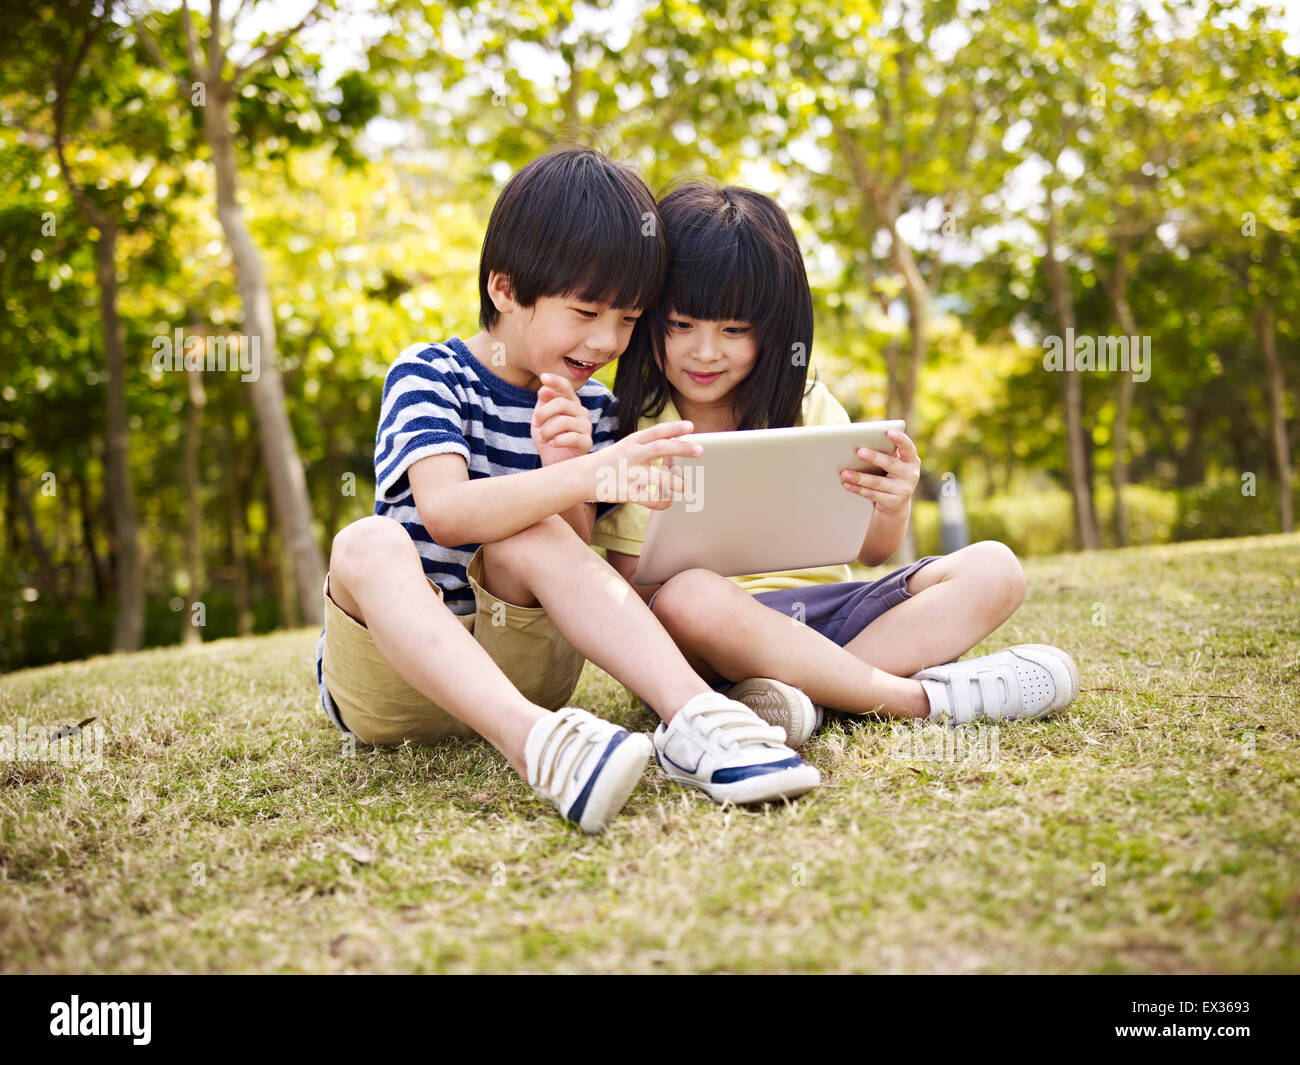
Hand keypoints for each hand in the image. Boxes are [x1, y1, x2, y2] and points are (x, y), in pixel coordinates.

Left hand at [532, 372, 593, 465]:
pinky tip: (552, 444)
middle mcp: (581, 412)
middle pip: (562, 403)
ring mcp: (586, 427)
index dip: (556, 381)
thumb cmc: (548, 439)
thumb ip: (543, 403)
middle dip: (543, 413)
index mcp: (570, 403)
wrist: (554, 463)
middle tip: (535, 424)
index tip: (543, 377)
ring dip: (547, 430)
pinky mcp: (587, 443)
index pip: (566, 387)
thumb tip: (545, 389)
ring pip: (564, 421)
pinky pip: (572, 437)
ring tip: (542, 439)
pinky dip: (557, 441)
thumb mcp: (541, 419)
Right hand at [588, 421, 702, 509]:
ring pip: (656, 477)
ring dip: (674, 481)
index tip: (691, 427)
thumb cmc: (611, 461)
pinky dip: (661, 502)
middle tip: (699, 451)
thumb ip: (650, 446)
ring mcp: (629, 473)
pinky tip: (668, 502)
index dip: (674, 428)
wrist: (582, 476)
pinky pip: (647, 499)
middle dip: (681, 448)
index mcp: (633, 441)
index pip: (656, 431)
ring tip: (684, 486)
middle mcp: (632, 455)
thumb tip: (680, 445)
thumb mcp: (628, 446)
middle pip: (660, 448)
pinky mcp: (625, 492)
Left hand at [840, 428, 920, 516]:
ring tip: (844, 472)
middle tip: (858, 451)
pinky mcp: (893, 502)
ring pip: (878, 482)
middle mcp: (911, 474)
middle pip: (890, 464)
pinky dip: (858, 489)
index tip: (888, 431)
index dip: (900, 439)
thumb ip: (885, 452)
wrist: (896, 504)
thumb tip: (860, 443)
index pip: (908, 447)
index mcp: (912, 460)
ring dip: (859, 477)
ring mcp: (903, 490)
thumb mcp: (893, 464)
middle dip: (874, 457)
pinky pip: (872, 494)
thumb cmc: (890, 475)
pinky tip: (846, 484)